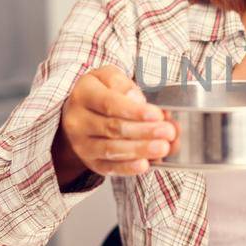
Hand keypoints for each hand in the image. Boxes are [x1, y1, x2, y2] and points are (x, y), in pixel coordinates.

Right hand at [52, 66, 176, 182]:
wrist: (80, 113)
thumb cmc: (101, 92)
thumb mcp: (109, 77)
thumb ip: (123, 85)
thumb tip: (137, 100)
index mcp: (83, 94)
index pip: (109, 103)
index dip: (134, 111)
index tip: (157, 115)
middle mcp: (77, 120)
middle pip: (113, 128)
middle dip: (144, 131)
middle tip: (168, 132)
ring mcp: (81, 144)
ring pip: (111, 149)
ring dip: (140, 150)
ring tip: (163, 147)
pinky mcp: (89, 161)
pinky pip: (108, 167)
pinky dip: (128, 167)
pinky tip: (144, 164)